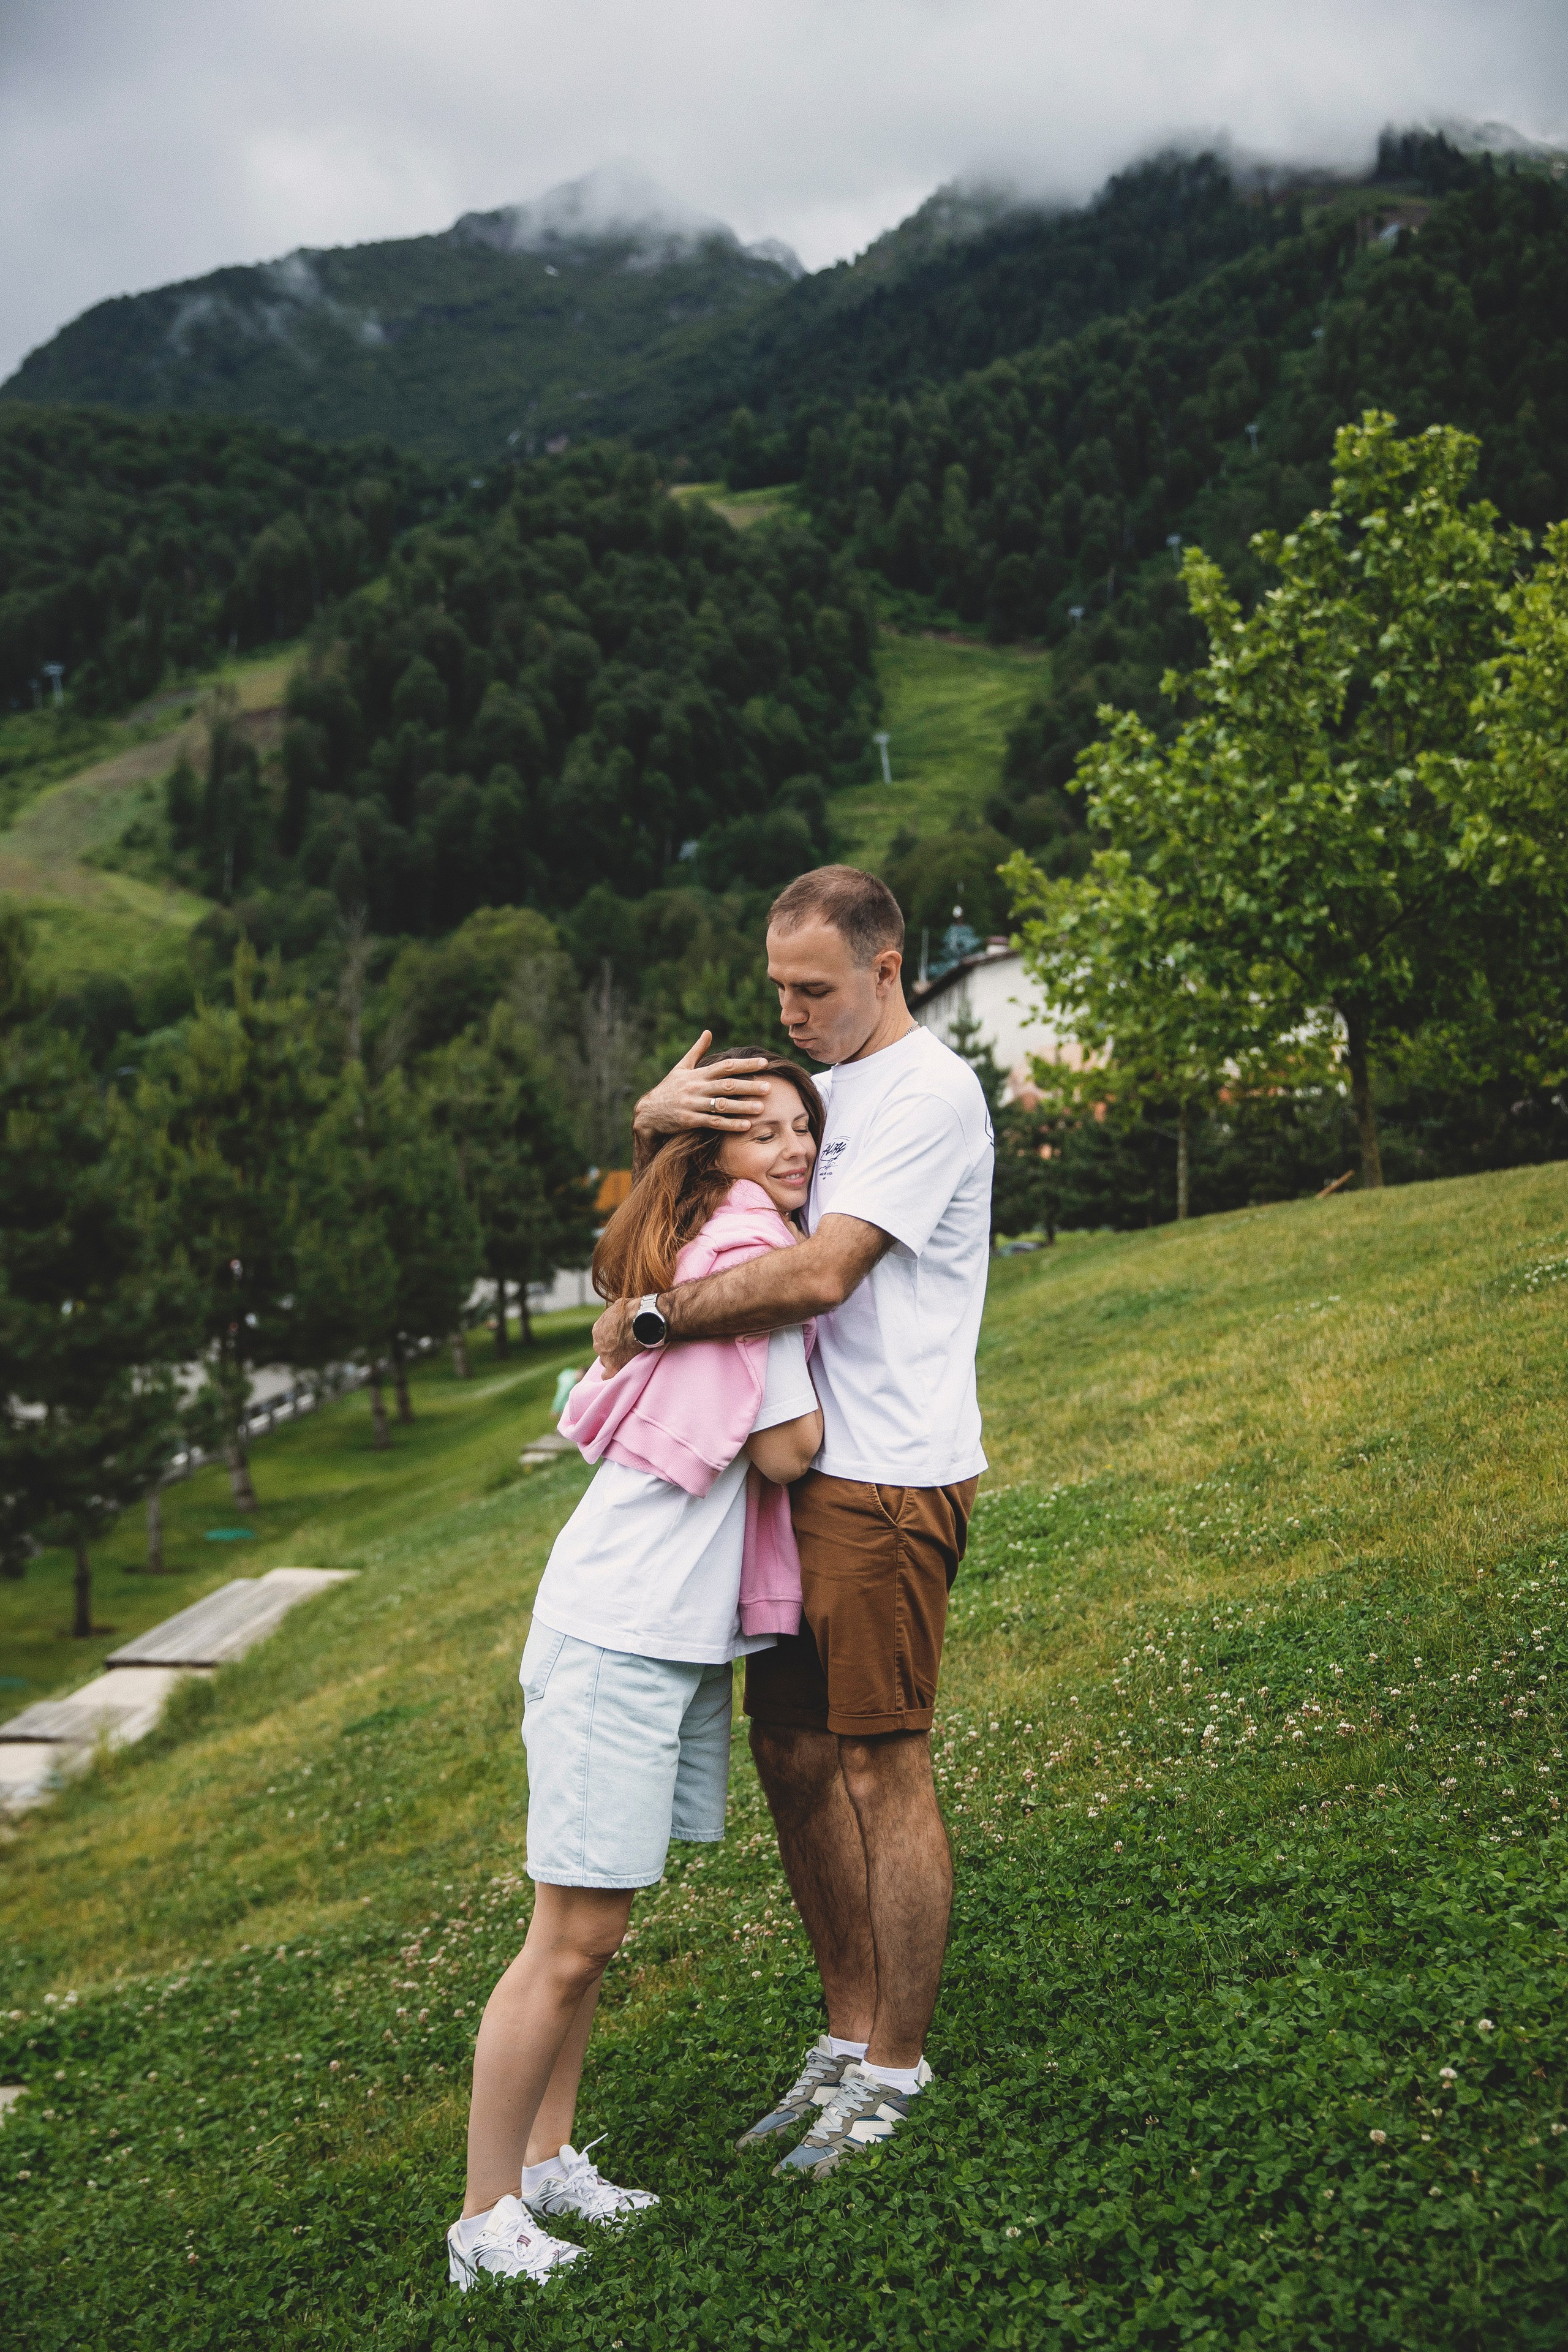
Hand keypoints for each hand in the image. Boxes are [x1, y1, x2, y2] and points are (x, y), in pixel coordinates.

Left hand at [591, 1296, 640, 1373]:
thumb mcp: (620, 1306)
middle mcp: (598, 1343)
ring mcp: (605, 1355)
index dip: (611, 1339)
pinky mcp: (614, 1366)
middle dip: (612, 1350)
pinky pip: (608, 1375)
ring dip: (615, 1360)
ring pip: (606, 1362)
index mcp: (598, 1329)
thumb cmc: (635, 1310)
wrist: (644, 1320)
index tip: (620, 1339)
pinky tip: (619, 1372)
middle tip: (626, 1348)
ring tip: (628, 1358)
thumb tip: (619, 1312)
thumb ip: (615, 1313)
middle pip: (603, 1350)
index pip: (602, 1338)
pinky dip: (613, 1374)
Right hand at [632, 1031, 769, 1145]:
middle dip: (749, 1086)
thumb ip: (697, 1051)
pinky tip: (746, 1126)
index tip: (763, 1064)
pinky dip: (730, 1125)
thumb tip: (708, 1032)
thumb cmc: (669, 1088)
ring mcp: (693, 1104)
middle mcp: (696, 1088)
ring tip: (761, 1108)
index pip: (725, 1066)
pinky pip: (713, 1123)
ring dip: (742, 1106)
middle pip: (727, 1085)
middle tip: (769, 1087)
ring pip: (722, 1105)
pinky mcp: (690, 1120)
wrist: (648, 1112)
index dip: (745, 1065)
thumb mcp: (681, 1067)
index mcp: (697, 1074)